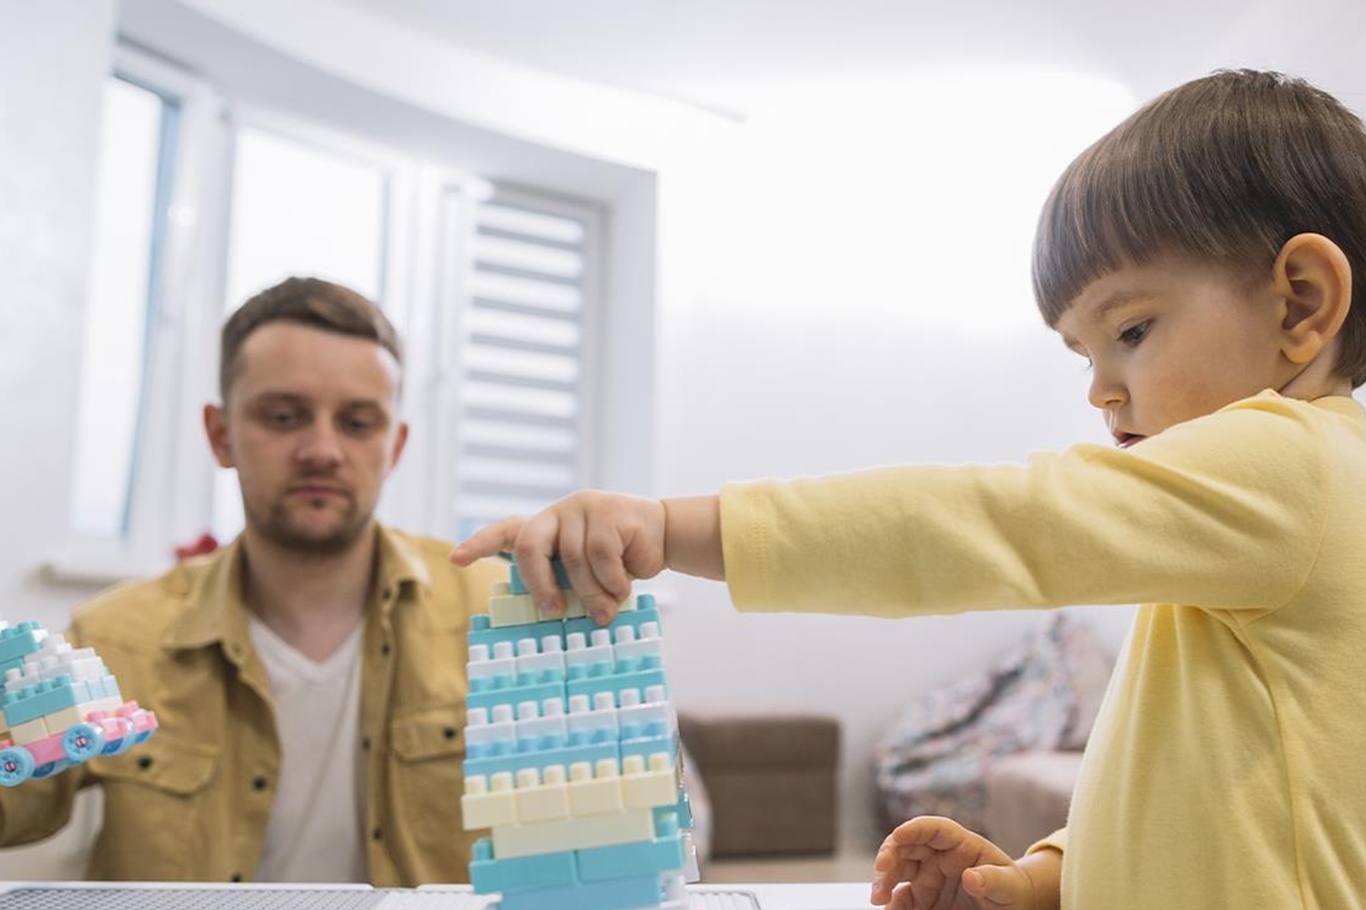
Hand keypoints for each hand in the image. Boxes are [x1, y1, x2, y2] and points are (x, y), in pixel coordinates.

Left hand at [450, 490, 666, 623]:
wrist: (662, 535)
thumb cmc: (617, 562)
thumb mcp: (585, 574)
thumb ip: (566, 584)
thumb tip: (554, 614)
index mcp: (546, 529)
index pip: (506, 531)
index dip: (479, 544)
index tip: (455, 559)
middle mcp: (557, 513)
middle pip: (530, 545)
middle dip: (539, 583)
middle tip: (553, 612)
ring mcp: (582, 507)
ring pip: (573, 558)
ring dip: (592, 592)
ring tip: (606, 609)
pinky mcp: (608, 510)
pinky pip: (601, 556)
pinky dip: (612, 581)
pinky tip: (623, 587)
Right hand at [870, 817, 1045, 909]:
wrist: (1008, 908)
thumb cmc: (1012, 890)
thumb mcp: (1010, 886)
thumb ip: (994, 880)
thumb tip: (972, 876)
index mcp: (961, 844)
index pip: (935, 828)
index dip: (916, 828)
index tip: (899, 834)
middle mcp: (939, 856)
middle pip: (907, 845)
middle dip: (890, 854)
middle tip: (882, 870)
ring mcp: (928, 877)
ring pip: (897, 869)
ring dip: (884, 879)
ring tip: (878, 897)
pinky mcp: (923, 898)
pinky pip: (902, 897)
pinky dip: (893, 903)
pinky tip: (890, 909)